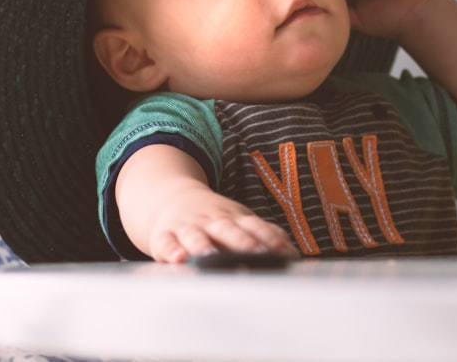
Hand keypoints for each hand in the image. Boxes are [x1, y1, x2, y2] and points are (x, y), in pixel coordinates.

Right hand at [145, 186, 297, 262]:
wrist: (171, 198)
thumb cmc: (214, 218)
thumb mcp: (240, 220)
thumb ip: (266, 234)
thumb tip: (292, 252)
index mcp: (234, 218)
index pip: (256, 227)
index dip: (270, 239)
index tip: (285, 254)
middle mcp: (212, 221)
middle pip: (228, 229)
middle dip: (242, 242)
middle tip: (256, 254)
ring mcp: (188, 228)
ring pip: (195, 236)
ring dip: (203, 245)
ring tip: (210, 255)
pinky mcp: (164, 236)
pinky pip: (166, 243)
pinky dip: (170, 250)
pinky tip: (177, 258)